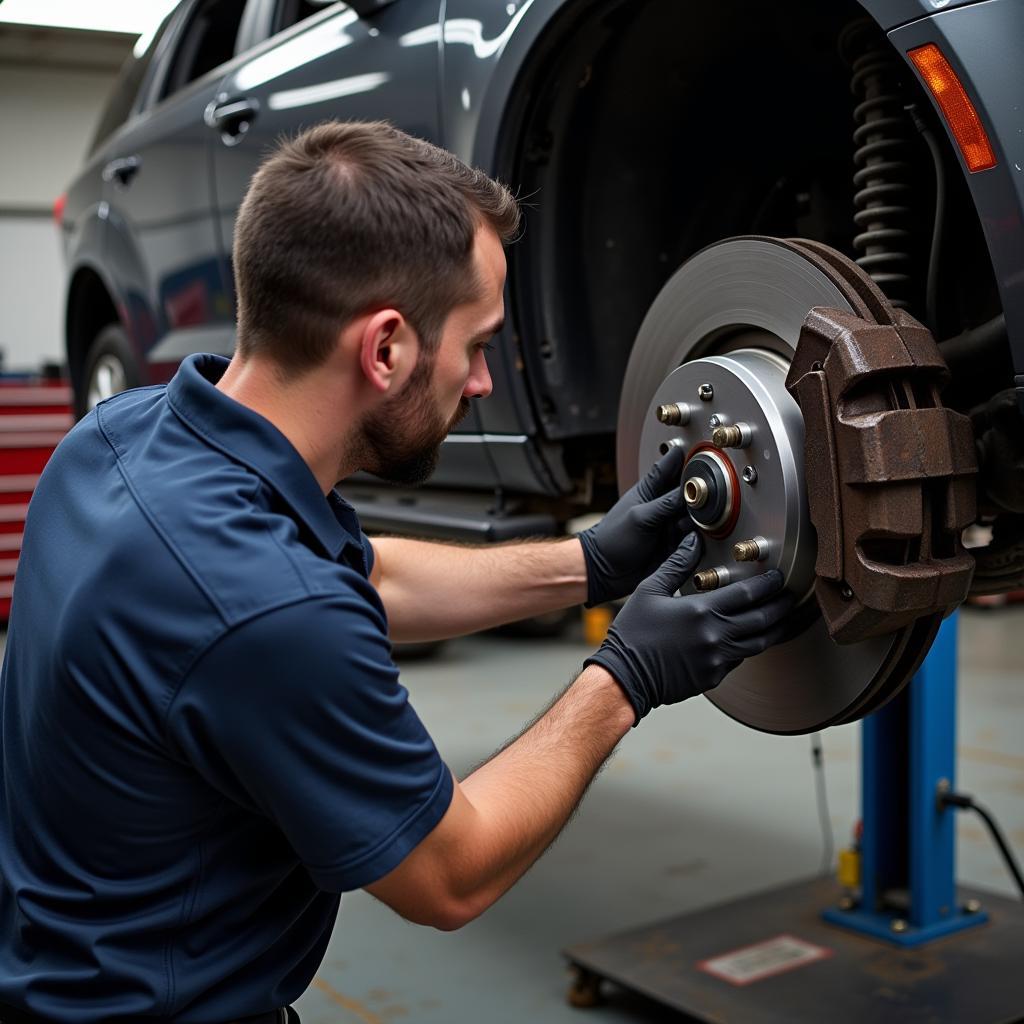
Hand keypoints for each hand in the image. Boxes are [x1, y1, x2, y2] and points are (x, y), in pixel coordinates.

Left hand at [579, 446, 689, 605]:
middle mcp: (662, 506)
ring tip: (697, 518)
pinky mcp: (676, 545)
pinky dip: (698, 535)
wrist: (606, 572)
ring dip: (698, 516)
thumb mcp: (639, 517)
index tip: (700, 451)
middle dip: (697, 491)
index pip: (669, 467)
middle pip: (688, 491)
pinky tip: (697, 535)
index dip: (684, 458)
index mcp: (649, 491)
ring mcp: (670, 525)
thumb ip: (664, 504)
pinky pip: (694, 537)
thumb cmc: (612, 540)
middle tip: (705, 491)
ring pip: (694, 514)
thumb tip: (688, 491)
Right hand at [584, 533, 792, 723]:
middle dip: (780, 605)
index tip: (778, 576)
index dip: (768, 583)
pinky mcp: (714, 676)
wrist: (625, 676)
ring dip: (774, 628)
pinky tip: (751, 638)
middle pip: (762, 619)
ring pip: (758, 643)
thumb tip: (693, 540)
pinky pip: (740, 659)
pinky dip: (749, 646)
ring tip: (782, 617)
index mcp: (701, 611)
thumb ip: (676, 564)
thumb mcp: (649, 590)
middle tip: (789, 595)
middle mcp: (715, 635)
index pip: (747, 594)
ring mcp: (717, 659)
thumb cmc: (633, 633)